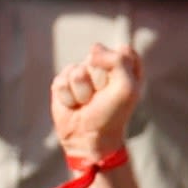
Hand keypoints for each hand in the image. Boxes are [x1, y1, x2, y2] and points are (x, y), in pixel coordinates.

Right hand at [47, 41, 138, 170]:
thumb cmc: (112, 114)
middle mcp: (101, 66)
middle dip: (99, 81)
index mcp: (123, 65)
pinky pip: (61, 81)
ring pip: (77, 71)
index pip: (120, 51)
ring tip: (86, 104)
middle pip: (96, 58)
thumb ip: (118, 60)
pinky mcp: (62, 83)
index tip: (119, 88)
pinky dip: (68, 98)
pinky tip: (73, 106)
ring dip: (83, 92)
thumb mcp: (126, 87)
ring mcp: (81, 73)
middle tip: (101, 98)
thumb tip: (93, 48)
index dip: (118, 70)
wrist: (89, 138)